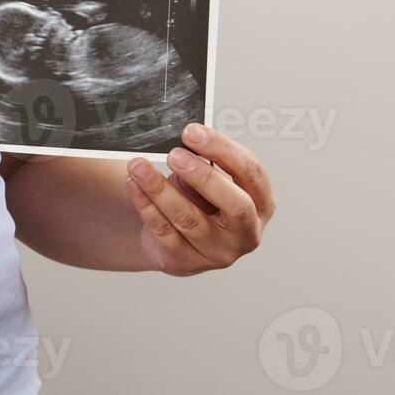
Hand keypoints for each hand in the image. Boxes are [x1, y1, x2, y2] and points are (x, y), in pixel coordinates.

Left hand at [124, 124, 274, 275]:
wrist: (171, 239)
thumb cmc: (198, 202)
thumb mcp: (205, 181)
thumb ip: (201, 165)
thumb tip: (184, 146)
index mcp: (261, 204)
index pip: (252, 173)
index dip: (223, 149)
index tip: (192, 132)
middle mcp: (247, 233)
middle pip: (234, 204)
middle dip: (202, 175)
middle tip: (174, 154)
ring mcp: (218, 253)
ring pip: (189, 219)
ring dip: (160, 188)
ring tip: (139, 166)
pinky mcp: (187, 262)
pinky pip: (163, 231)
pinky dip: (145, 204)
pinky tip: (133, 185)